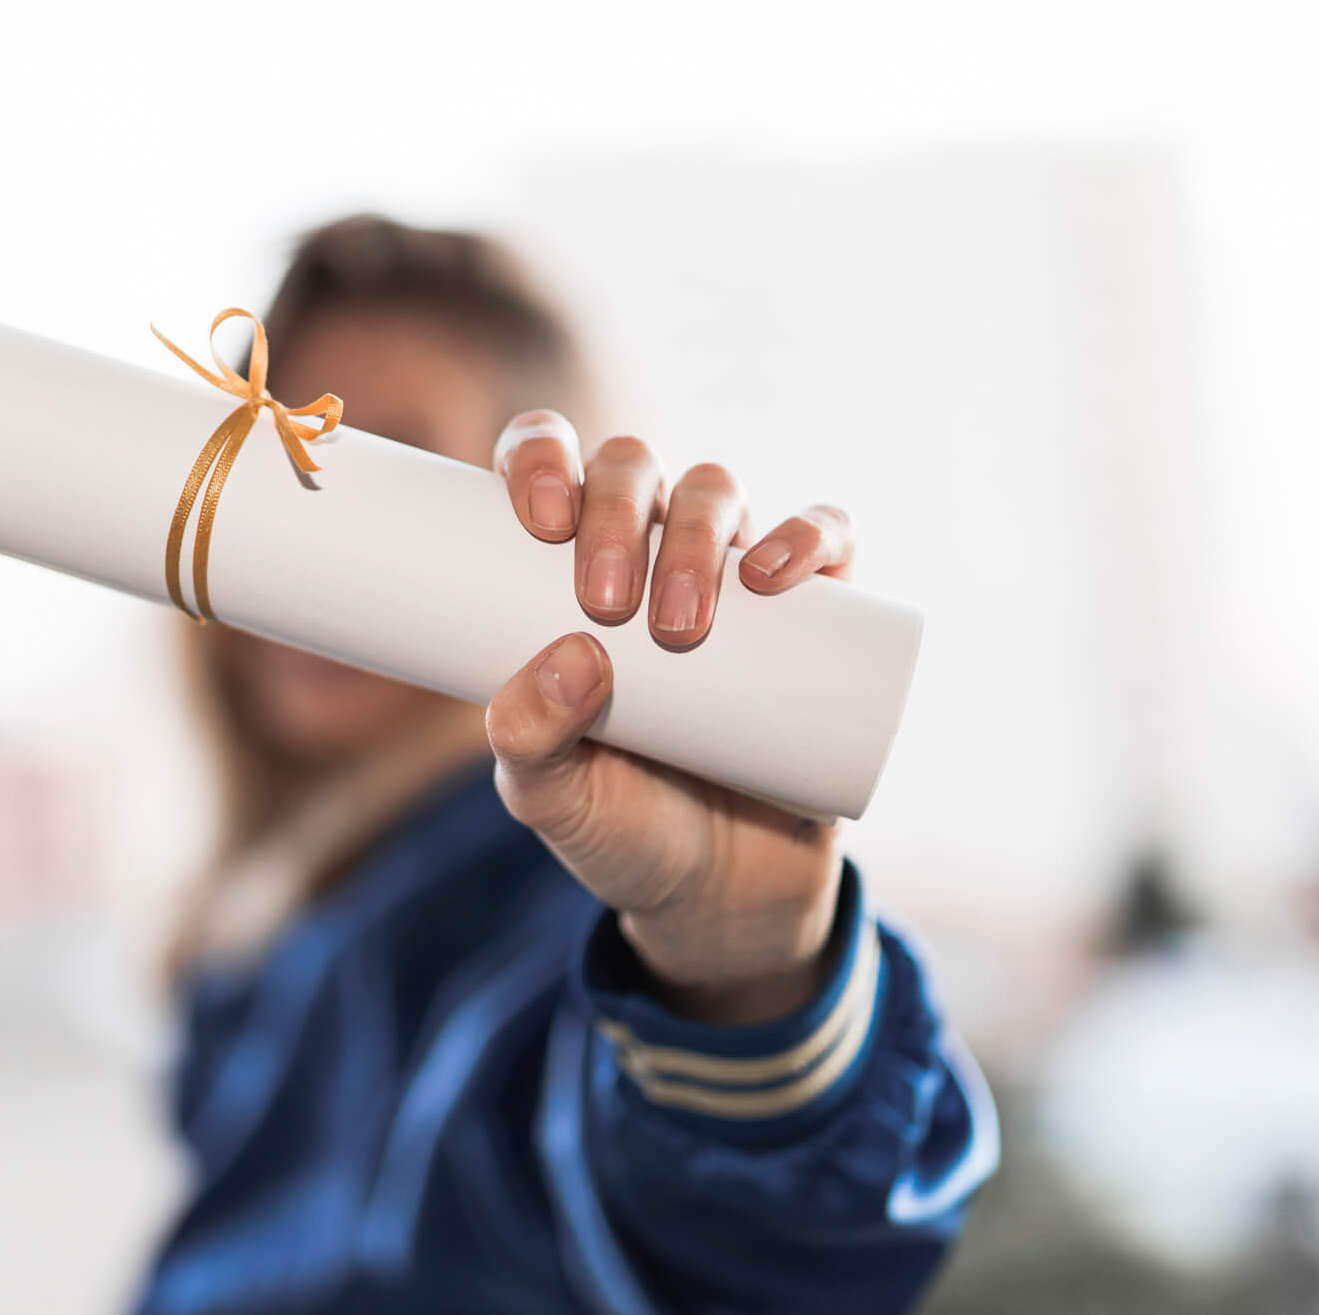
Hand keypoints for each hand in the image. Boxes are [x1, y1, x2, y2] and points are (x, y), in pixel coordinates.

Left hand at [486, 411, 855, 1025]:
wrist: (717, 895)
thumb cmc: (614, 824)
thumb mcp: (546, 797)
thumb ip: (527, 739)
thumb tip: (572, 655)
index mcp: (559, 565)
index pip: (544, 464)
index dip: (538, 458)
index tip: (537, 520)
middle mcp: (646, 549)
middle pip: (633, 469)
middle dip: (617, 513)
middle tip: (607, 600)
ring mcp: (731, 575)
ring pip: (717, 492)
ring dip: (698, 533)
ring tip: (683, 624)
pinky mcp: (815, 614)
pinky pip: (826, 539)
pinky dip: (810, 535)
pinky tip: (778, 572)